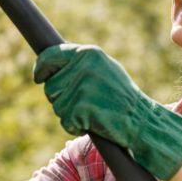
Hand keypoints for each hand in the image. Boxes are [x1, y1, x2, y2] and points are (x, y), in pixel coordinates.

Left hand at [34, 44, 181, 180]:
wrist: (142, 120)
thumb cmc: (121, 97)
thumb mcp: (103, 70)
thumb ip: (80, 64)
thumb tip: (50, 64)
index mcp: (89, 53)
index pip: (51, 56)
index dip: (41, 68)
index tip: (38, 77)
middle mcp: (84, 66)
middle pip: (51, 87)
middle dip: (61, 99)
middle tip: (85, 103)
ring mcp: (83, 87)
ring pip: (57, 106)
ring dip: (70, 115)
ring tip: (93, 112)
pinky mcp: (82, 108)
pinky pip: (66, 122)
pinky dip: (76, 127)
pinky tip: (95, 123)